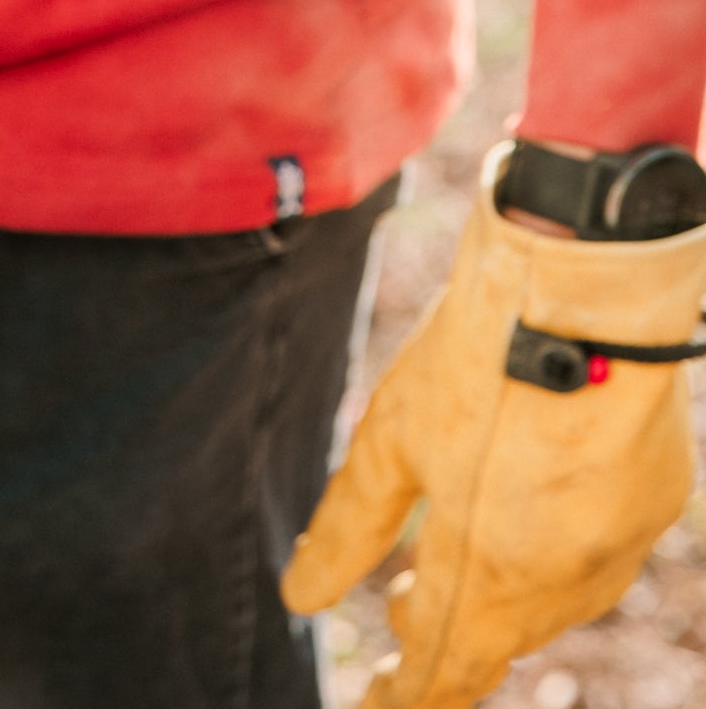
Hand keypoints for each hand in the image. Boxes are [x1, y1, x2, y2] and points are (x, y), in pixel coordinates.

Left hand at [282, 147, 705, 707]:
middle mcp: (561, 579)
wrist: (583, 291)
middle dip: (448, 637)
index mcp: (487, 571)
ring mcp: (618, 545)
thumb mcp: (390, 439)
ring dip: (503, 598)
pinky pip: (600, 554)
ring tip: (457, 566)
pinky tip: (530, 511)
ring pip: (553, 602)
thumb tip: (300, 598)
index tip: (378, 702)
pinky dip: (555, 552)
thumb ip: (348, 527)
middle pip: (499, 635)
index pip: (445, 668)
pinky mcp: (657, 502)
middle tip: (400, 615)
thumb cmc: (474, 356)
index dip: (407, 696)